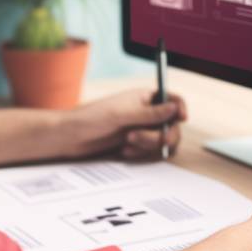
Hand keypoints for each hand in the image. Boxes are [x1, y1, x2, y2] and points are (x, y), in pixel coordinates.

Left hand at [62, 88, 187, 159]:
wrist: (70, 138)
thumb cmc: (92, 119)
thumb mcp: (122, 114)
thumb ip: (151, 113)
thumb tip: (175, 108)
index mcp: (144, 97)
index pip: (172, 99)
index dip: (180, 108)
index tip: (181, 118)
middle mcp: (146, 112)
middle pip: (172, 124)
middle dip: (159, 134)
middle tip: (137, 138)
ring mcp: (142, 129)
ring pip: (163, 141)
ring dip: (149, 145)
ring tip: (127, 144)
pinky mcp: (136, 144)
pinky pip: (151, 152)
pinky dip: (141, 154)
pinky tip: (123, 151)